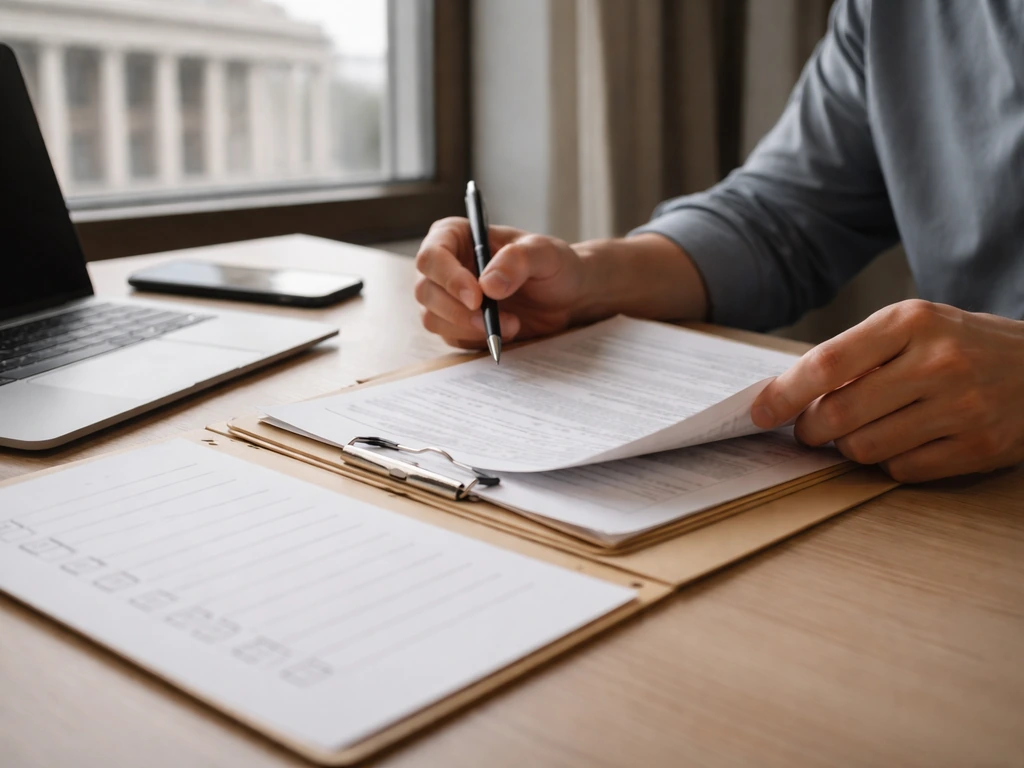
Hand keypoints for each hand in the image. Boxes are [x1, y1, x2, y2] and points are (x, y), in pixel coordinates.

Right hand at [414, 217, 587, 348]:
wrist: (567, 298)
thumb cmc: (554, 265)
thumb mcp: (545, 254)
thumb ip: (518, 260)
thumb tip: (488, 284)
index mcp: (457, 236)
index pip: (432, 256)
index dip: (448, 277)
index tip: (476, 297)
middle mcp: (445, 266)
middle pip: (425, 291)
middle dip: (458, 311)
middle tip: (491, 319)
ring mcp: (447, 297)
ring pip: (433, 319)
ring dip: (469, 328)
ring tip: (511, 324)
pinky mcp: (456, 324)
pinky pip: (451, 338)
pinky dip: (477, 340)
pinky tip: (505, 331)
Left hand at [751, 300, 1023, 481]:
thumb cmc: (960, 345)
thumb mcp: (911, 328)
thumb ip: (855, 355)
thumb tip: (786, 394)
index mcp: (911, 321)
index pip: (828, 363)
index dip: (784, 393)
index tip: (758, 412)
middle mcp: (937, 362)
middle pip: (839, 413)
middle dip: (809, 429)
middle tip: (809, 429)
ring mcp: (961, 407)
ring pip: (864, 448)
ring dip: (848, 447)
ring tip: (862, 430)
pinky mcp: (977, 447)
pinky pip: (901, 469)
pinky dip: (888, 462)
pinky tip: (902, 441)